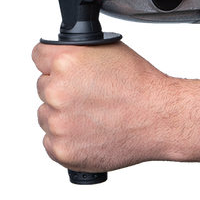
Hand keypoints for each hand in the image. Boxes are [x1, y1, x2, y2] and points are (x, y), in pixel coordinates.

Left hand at [31, 41, 172, 172]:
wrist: (160, 119)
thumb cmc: (139, 85)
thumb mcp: (108, 50)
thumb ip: (77, 52)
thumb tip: (59, 57)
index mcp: (66, 61)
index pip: (39, 56)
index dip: (52, 63)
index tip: (61, 70)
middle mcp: (57, 91)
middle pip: (42, 86)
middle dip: (60, 90)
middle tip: (87, 97)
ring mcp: (58, 122)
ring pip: (45, 115)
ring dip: (61, 116)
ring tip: (91, 117)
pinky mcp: (62, 149)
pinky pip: (50, 141)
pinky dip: (65, 139)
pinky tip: (87, 134)